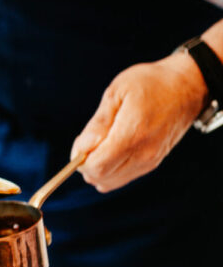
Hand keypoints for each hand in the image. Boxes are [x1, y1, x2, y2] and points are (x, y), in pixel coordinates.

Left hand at [71, 54, 207, 191]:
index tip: (81, 141)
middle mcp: (143, 154)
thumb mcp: (117, 92)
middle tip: (89, 140)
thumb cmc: (150, 84)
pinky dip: (110, 169)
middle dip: (86, 164)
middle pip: (102, 178)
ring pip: (111, 182)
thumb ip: (99, 123)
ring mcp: (150, 162)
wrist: (185, 88)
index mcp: (133, 134)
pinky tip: (112, 148)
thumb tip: (82, 148)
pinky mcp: (152, 164)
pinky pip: (122, 178)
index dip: (80, 158)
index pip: (97, 166)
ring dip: (98, 167)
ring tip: (102, 142)